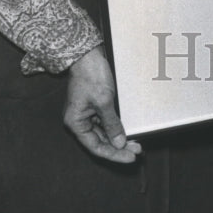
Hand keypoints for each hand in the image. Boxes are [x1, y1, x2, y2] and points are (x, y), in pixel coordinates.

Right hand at [63, 46, 141, 162]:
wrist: (88, 54)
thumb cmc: (91, 75)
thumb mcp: (104, 101)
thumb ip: (112, 124)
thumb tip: (119, 143)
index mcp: (76, 122)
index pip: (96, 147)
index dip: (114, 154)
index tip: (129, 157)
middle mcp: (79, 120)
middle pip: (100, 141)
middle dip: (119, 147)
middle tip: (137, 151)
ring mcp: (87, 113)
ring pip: (104, 133)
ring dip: (119, 138)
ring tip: (136, 143)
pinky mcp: (94, 106)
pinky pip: (106, 122)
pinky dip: (116, 127)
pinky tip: (128, 131)